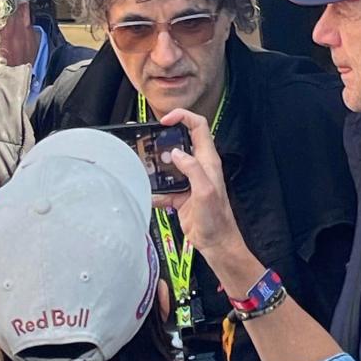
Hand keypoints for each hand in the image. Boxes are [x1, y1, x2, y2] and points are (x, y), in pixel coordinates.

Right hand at [152, 109, 245, 258]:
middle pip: (181, 141)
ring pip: (169, 164)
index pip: (198, 127)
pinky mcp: (180, 195)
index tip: (165, 120)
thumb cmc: (216, 219)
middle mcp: (198, 167)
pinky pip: (163, 188)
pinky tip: (148, 196)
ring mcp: (188, 181)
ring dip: (156, 165)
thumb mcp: (205, 191)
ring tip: (144, 166)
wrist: (215, 243)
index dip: (183, 117)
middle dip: (165, 138)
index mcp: (207, 161)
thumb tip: (176, 153)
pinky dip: (154, 191)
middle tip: (149, 140)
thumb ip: (192, 169)